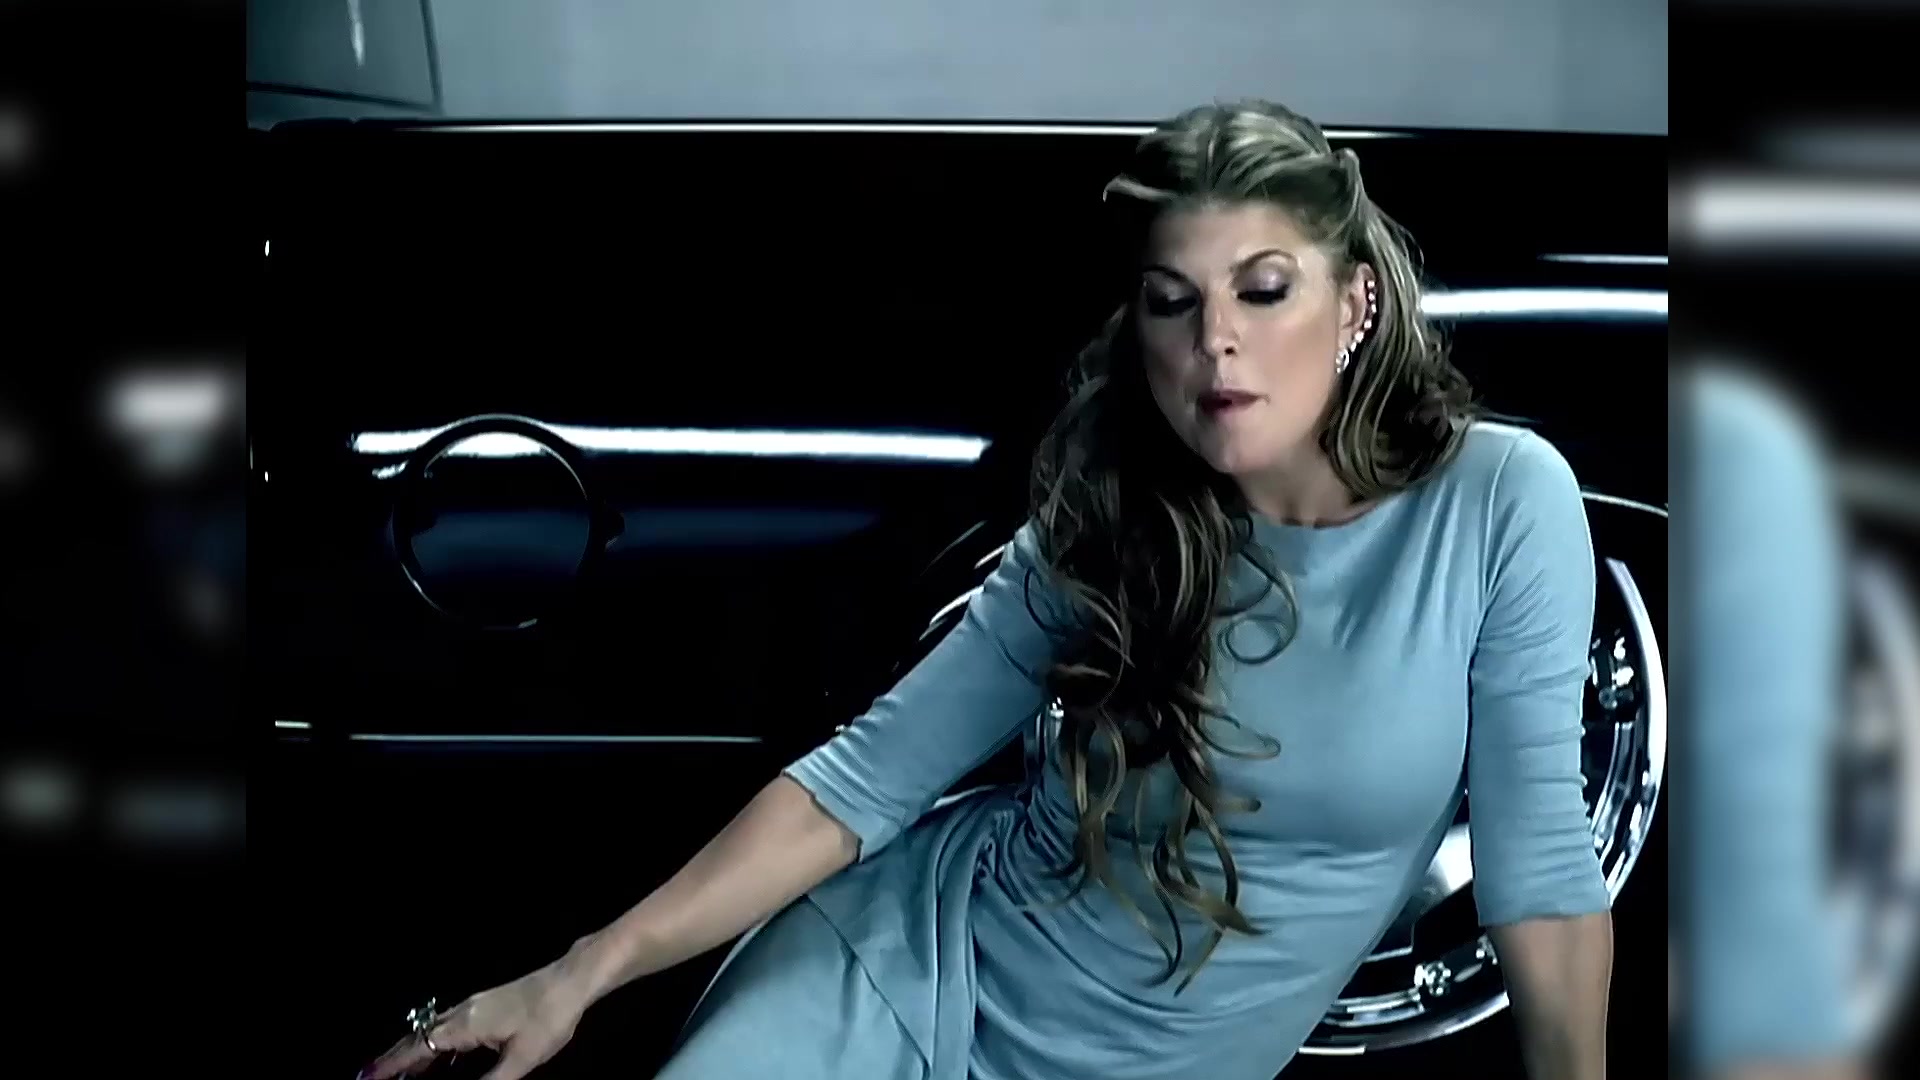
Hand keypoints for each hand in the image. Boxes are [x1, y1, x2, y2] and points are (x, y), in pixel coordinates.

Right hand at [359, 957, 591, 1079]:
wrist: (572, 980)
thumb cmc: (549, 1019)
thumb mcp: (521, 1060)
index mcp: (465, 1025)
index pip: (417, 1049)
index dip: (391, 1066)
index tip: (366, 1077)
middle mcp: (463, 1012)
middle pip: (418, 1037)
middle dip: (393, 1059)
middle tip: (370, 1077)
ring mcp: (474, 1005)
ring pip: (432, 1030)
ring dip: (413, 1051)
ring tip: (397, 1073)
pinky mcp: (486, 1004)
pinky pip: (447, 1026)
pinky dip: (433, 1043)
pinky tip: (439, 1057)